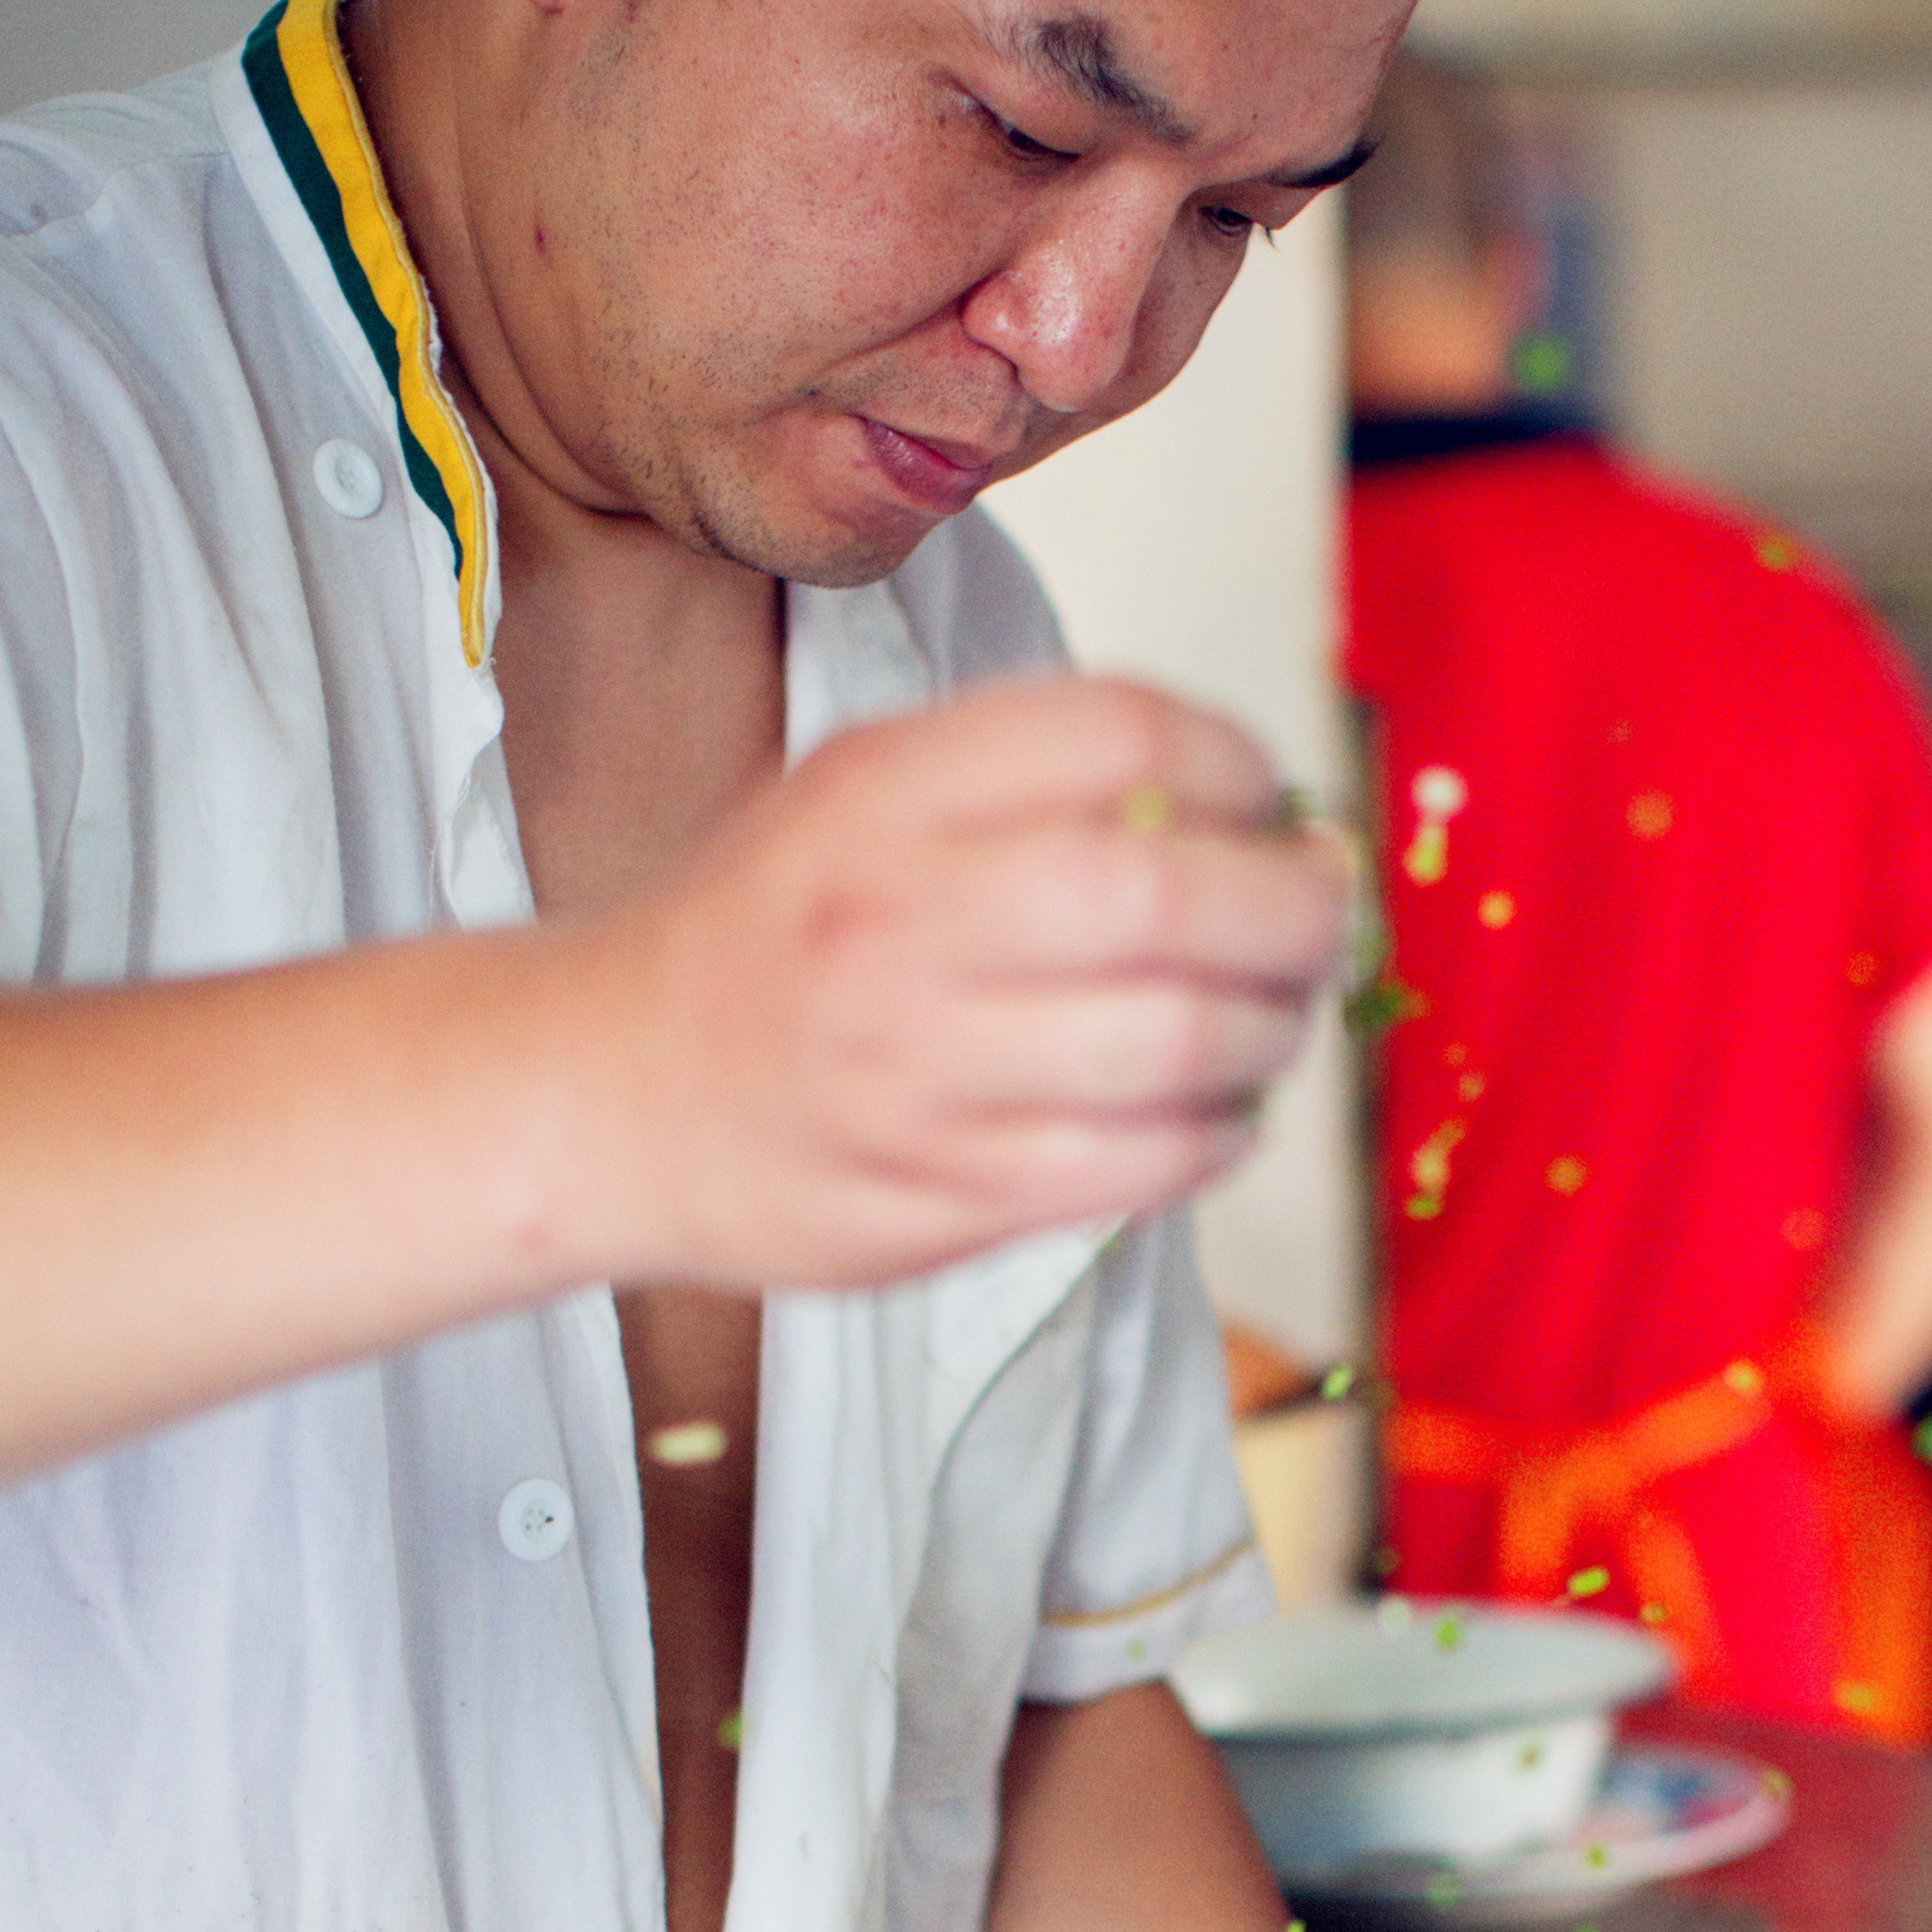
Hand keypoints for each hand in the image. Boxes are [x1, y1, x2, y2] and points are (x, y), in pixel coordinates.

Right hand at [582, 672, 1348, 1293]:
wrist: (608, 1092)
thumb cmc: (767, 935)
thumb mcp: (857, 794)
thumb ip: (1021, 776)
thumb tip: (1242, 799)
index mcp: (883, 796)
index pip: (1119, 734)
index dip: (1239, 761)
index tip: (1271, 801)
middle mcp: (897, 925)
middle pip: (1167, 895)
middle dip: (1293, 906)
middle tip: (1323, 915)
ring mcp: (914, 1074)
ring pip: (1173, 1045)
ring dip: (1273, 1030)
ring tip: (1282, 1018)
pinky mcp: (936, 1198)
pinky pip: (1135, 1166)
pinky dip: (1215, 1137)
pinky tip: (1220, 1114)